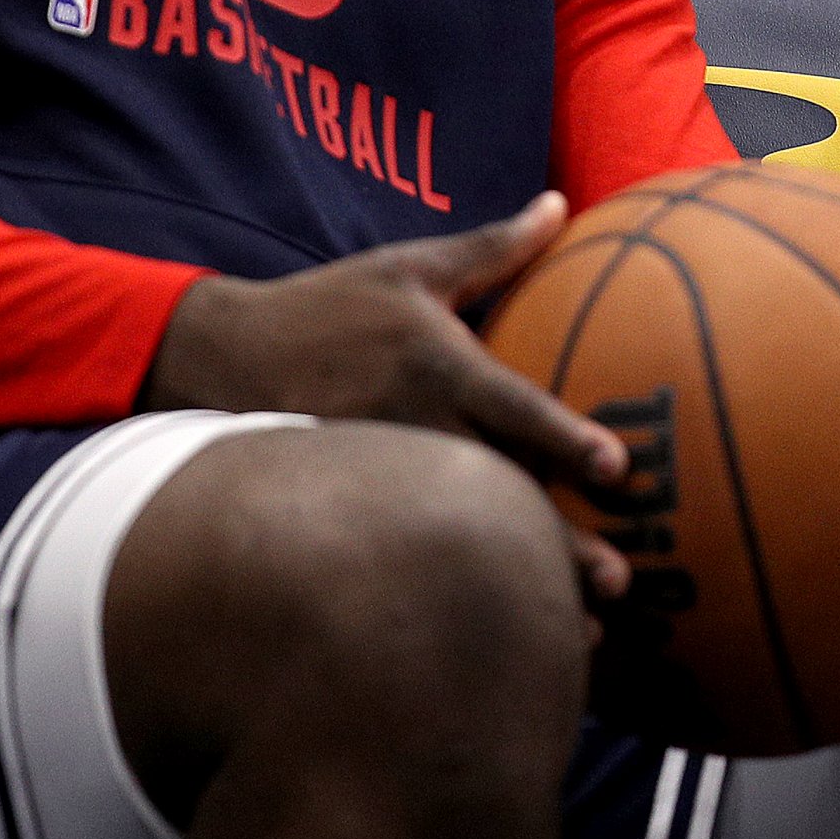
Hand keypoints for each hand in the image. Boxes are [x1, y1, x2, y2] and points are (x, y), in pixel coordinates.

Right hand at [144, 191, 632, 600]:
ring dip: (516, 582)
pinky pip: (415, 552)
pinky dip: (456, 591)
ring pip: (459, 537)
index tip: (616, 469)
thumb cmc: (330, 305)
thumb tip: (560, 203)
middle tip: (619, 583)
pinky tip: (501, 635)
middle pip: (498, 491)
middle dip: (555, 542)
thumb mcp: (410, 266)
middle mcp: (415, 427)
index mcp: (438, 366)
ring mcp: (383, 476)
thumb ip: (493, 246)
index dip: (564, 437)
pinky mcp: (353, 510)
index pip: (512, 406)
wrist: (221, 355)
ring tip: (582, 636)